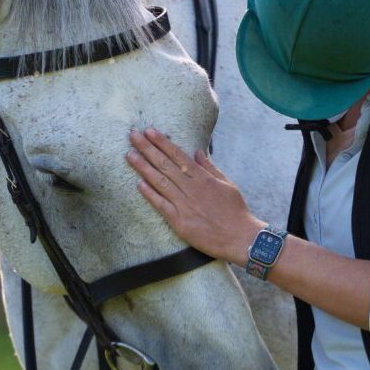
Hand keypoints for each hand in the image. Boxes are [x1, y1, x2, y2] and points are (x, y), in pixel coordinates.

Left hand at [127, 128, 261, 262]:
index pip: (178, 156)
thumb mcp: (227, 184)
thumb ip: (210, 168)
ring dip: (144, 167)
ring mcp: (185, 205)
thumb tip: (197, 152)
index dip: (163, 142)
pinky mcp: (180, 222)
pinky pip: (162, 205)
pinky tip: (139, 184)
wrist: (240, 237)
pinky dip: (150, 194)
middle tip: (133, 136)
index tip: (149, 131)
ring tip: (130, 155)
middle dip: (148, 149)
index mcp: (204, 178)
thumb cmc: (235, 211)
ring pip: (161, 182)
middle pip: (166, 165)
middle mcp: (192, 189)